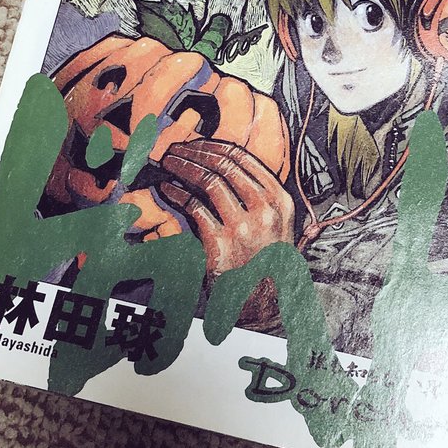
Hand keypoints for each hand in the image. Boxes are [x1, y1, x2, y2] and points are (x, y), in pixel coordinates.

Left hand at [156, 138, 295, 275]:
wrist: (263, 304)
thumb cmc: (266, 262)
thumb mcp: (278, 225)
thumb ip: (260, 197)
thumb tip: (224, 165)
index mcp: (280, 200)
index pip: (245, 159)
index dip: (216, 146)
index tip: (197, 143)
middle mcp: (265, 209)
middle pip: (225, 165)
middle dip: (196, 151)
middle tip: (176, 148)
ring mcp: (243, 226)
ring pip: (209, 181)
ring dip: (183, 166)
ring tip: (168, 162)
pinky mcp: (221, 243)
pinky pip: (194, 207)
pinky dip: (177, 193)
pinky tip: (167, 188)